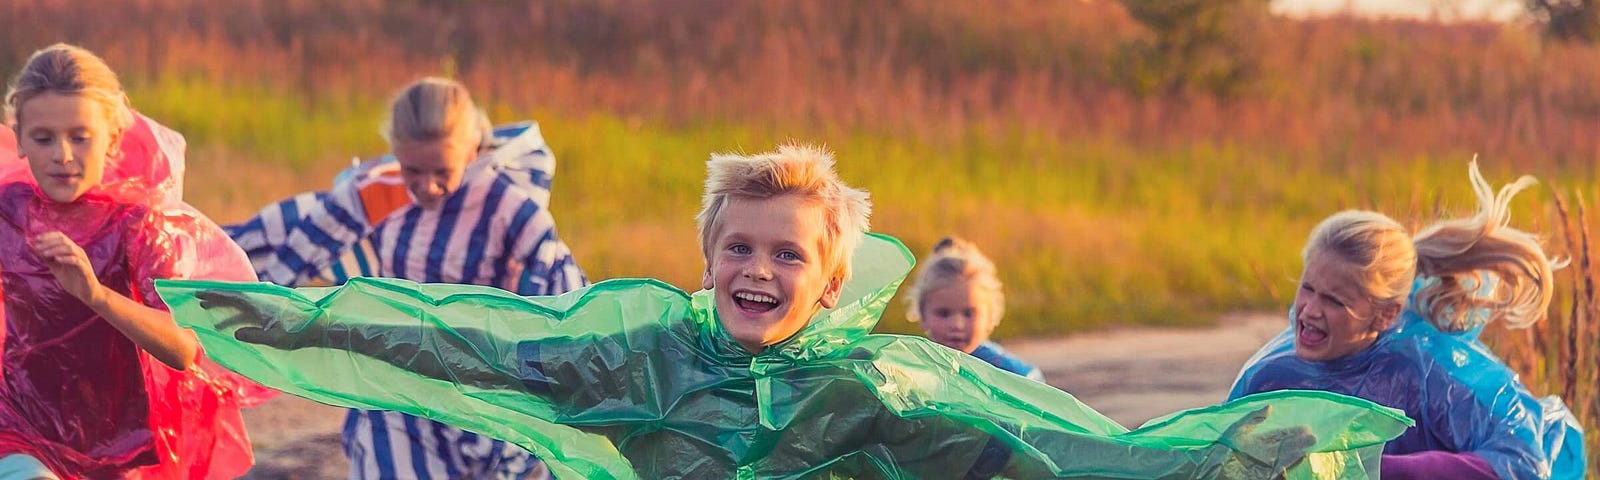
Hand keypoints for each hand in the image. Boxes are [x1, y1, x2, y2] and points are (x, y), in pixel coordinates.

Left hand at [31, 232, 103, 306]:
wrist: (87, 293)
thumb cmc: (72, 279)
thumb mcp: (55, 267)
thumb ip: (47, 258)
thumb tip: (34, 248)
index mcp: (72, 250)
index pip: (60, 236)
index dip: (48, 236)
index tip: (35, 239)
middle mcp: (78, 252)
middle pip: (64, 240)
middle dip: (49, 242)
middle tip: (37, 247)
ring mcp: (83, 260)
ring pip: (70, 248)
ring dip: (55, 249)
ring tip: (44, 254)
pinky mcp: (86, 270)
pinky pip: (77, 261)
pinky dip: (66, 258)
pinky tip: (57, 259)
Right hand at [196, 289, 318, 349]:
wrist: (318, 328)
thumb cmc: (298, 334)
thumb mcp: (275, 338)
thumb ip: (254, 336)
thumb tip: (234, 332)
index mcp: (260, 305)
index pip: (233, 297)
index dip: (216, 295)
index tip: (199, 293)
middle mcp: (261, 302)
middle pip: (234, 297)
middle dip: (216, 298)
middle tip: (199, 298)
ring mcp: (266, 308)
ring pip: (240, 306)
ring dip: (224, 308)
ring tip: (207, 311)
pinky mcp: (270, 314)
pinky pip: (247, 313)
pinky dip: (235, 317)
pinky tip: (228, 326)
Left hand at [1214, 406, 1316, 478]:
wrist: (1213, 469)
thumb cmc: (1221, 448)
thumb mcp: (1236, 430)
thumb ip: (1253, 419)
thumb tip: (1271, 407)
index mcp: (1255, 441)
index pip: (1277, 435)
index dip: (1291, 432)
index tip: (1305, 428)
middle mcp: (1262, 453)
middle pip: (1284, 446)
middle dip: (1298, 442)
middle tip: (1313, 437)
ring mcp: (1264, 465)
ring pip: (1285, 458)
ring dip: (1298, 453)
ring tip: (1311, 446)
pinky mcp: (1264, 475)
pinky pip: (1280, 471)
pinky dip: (1289, 466)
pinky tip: (1298, 459)